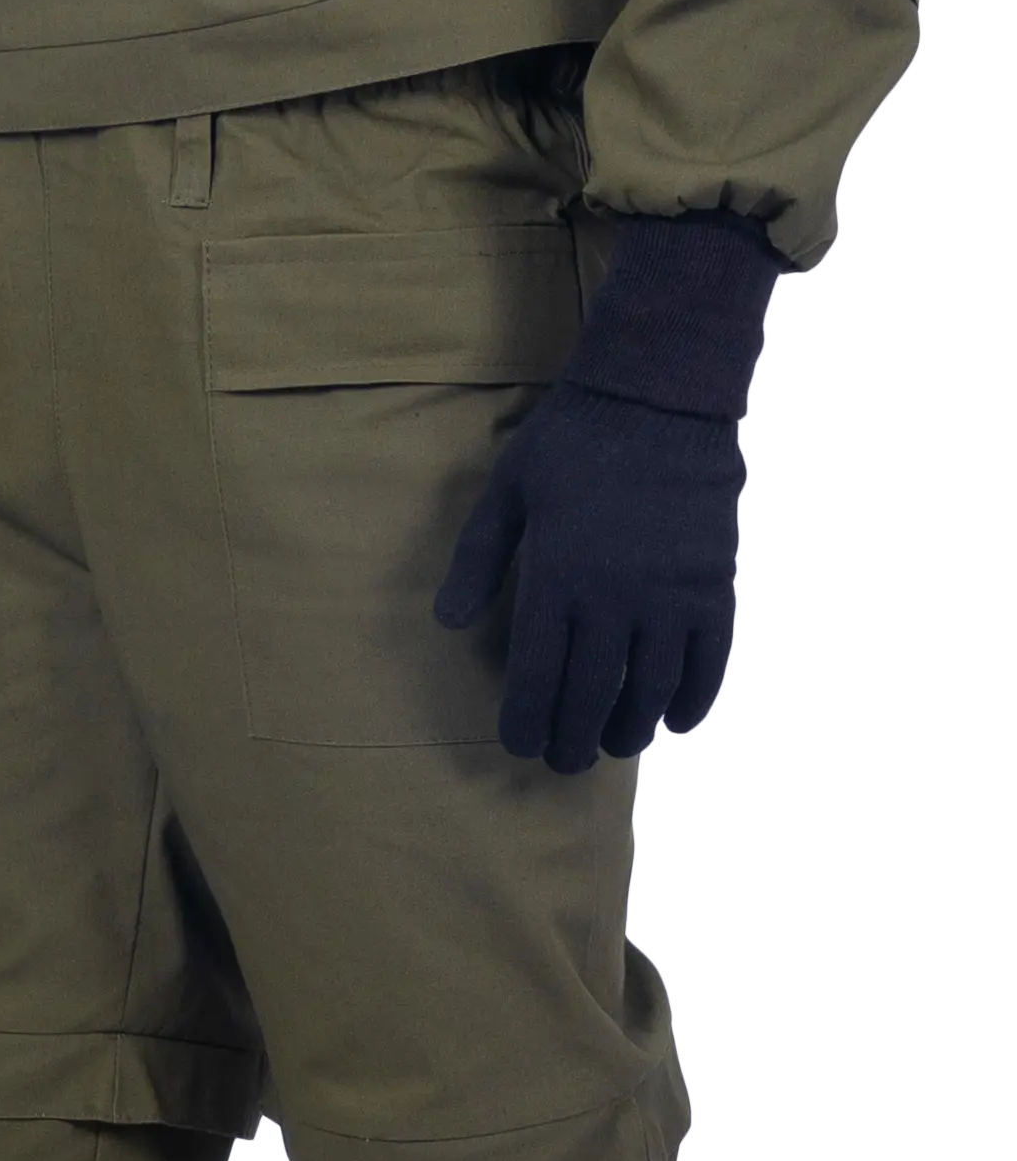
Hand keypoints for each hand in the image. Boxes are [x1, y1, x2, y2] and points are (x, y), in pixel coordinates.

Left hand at [433, 377, 745, 770]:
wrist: (659, 398)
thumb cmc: (573, 440)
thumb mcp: (507, 490)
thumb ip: (477, 559)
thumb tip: (448, 622)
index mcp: (555, 577)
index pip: (536, 675)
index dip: (526, 721)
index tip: (519, 746)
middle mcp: (613, 598)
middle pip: (591, 694)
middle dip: (574, 739)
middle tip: (565, 762)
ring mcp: (668, 596)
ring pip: (650, 689)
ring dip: (631, 729)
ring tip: (616, 745)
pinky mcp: (713, 586)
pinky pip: (708, 662)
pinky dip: (693, 700)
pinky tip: (676, 724)